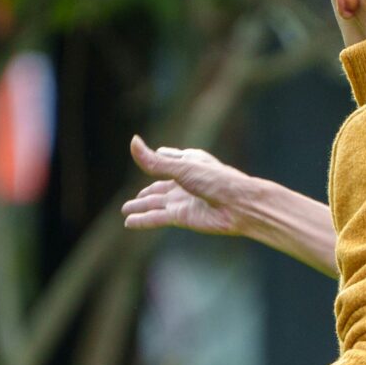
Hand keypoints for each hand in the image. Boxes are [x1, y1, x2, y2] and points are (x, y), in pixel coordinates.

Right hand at [124, 135, 262, 238]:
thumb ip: (155, 161)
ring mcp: (183, 201)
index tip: (152, 156)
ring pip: (156, 204)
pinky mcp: (183, 217)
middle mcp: (185, 182)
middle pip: (159, 188)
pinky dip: (143, 220)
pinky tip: (130, 222)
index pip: (169, 160)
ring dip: (140, 206)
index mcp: (189, 163)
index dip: (159, 159)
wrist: (239, 205)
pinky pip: (157, 218)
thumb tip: (133, 142)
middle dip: (146, 192)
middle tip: (132, 198)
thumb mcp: (182, 168)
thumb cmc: (216, 180)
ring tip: (126, 210)